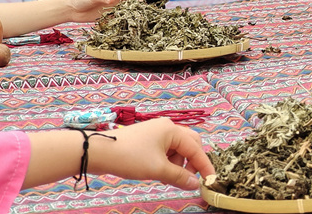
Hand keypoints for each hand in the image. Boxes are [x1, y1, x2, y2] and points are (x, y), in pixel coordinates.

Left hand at [67, 0, 136, 22]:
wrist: (73, 10)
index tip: (133, 2)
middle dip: (137, 4)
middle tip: (139, 9)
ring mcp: (117, 5)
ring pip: (130, 8)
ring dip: (133, 12)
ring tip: (135, 17)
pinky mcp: (114, 14)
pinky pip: (123, 16)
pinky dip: (126, 19)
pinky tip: (128, 23)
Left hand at [88, 118, 214, 189]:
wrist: (99, 152)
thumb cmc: (130, 157)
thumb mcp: (157, 169)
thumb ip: (179, 177)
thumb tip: (195, 184)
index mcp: (173, 130)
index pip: (196, 148)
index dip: (204, 165)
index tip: (211, 180)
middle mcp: (167, 127)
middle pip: (190, 145)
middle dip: (192, 163)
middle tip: (188, 179)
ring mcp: (157, 133)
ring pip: (177, 149)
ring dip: (178, 164)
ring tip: (167, 178)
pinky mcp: (148, 140)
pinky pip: (166, 150)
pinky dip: (167, 162)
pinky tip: (159, 173)